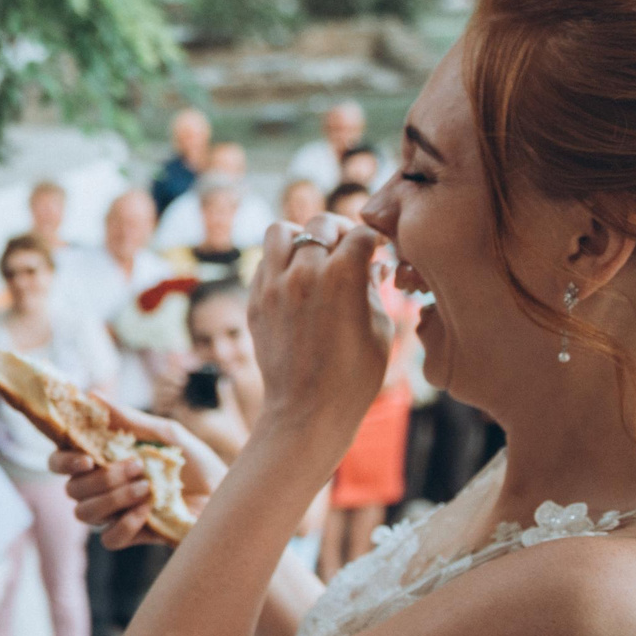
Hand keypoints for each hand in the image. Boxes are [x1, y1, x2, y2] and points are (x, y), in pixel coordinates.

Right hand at [47, 403, 225, 547]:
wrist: (227, 495)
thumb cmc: (197, 463)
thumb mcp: (167, 434)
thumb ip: (129, 420)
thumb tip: (93, 395)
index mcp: (104, 459)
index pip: (61, 462)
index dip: (63, 460)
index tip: (86, 457)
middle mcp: (102, 488)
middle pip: (71, 490)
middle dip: (101, 478)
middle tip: (136, 466)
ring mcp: (114, 514)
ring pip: (84, 514)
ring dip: (113, 498)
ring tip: (146, 487)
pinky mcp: (131, 536)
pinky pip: (109, 538)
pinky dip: (127, 523)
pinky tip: (149, 511)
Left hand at [251, 215, 390, 442]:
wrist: (308, 412)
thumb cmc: (355, 376)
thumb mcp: (380, 328)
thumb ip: (373, 286)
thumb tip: (373, 264)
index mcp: (343, 275)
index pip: (361, 233)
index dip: (374, 240)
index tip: (377, 251)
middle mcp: (304, 272)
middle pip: (321, 224)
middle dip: (340, 232)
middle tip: (348, 250)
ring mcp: (274, 286)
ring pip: (281, 231)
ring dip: (301, 237)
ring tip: (314, 256)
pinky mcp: (255, 301)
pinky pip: (263, 261)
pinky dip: (279, 261)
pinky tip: (296, 280)